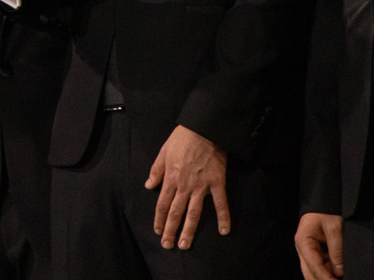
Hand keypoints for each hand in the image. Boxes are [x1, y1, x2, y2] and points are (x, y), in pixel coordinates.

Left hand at [144, 124, 229, 250]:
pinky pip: (221, 203)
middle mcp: (185, 186)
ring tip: (185, 245)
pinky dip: (223, 217)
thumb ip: (156, 170)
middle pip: (176, 212)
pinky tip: (224, 231)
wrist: (204, 128)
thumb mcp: (163, 152)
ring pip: (194, 213)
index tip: (158, 231)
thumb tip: (149, 185)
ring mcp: (201, 186)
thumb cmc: (183, 138)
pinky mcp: (217, 182)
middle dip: (170, 230)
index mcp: (171, 178)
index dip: (159, 219)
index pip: (162, 204)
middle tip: (168, 246)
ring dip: (189, 230)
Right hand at [295, 212, 342, 279]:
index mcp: (303, 241)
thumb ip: (336, 249)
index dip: (326, 279)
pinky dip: (328, 272)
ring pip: (314, 271)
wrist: (325, 198)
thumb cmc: (327, 209)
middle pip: (310, 273)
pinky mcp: (315, 249)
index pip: (314, 266)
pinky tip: (338, 275)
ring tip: (339, 279)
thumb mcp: (334, 227)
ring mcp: (307, 250)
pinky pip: (320, 265)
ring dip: (325, 277)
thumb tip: (339, 271)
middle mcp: (302, 248)